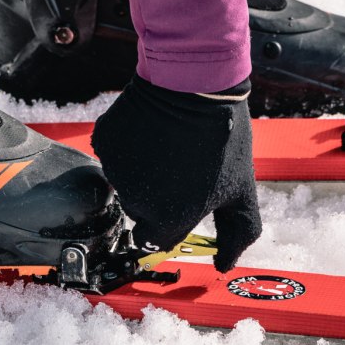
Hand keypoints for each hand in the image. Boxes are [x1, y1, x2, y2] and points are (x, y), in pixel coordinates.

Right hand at [92, 75, 261, 272]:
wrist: (195, 81)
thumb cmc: (222, 138)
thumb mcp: (241, 190)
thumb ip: (238, 234)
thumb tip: (224, 264)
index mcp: (168, 219)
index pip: (154, 241)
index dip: (169, 223)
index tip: (178, 204)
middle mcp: (135, 201)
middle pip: (139, 212)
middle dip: (158, 196)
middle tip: (182, 167)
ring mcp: (115, 171)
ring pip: (124, 184)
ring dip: (142, 171)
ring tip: (169, 146)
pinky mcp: (103, 143)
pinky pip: (112, 156)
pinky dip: (127, 148)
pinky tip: (150, 132)